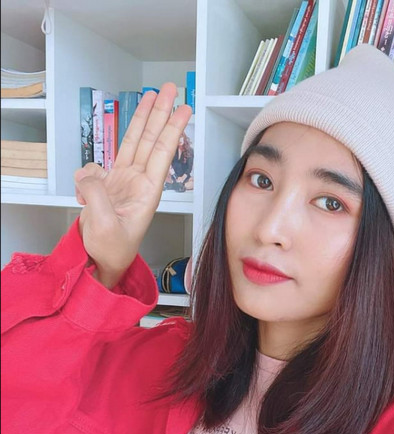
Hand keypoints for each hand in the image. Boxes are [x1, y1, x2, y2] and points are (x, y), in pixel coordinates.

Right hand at [74, 83, 191, 287]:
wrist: (102, 260)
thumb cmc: (113, 250)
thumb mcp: (105, 226)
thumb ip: (96, 195)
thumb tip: (88, 172)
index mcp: (148, 190)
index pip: (163, 152)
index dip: (172, 128)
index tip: (184, 109)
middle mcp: (139, 181)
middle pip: (151, 139)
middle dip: (161, 112)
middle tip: (169, 88)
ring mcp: (123, 181)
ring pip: (133, 142)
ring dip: (143, 119)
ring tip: (152, 95)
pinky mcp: (107, 185)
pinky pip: (97, 165)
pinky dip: (89, 170)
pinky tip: (85, 185)